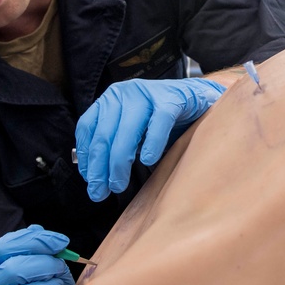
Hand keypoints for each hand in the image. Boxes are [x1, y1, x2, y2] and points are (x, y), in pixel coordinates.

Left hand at [75, 77, 224, 200]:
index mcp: (112, 99)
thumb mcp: (133, 129)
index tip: (90, 180)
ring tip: (119, 184)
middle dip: (100, 167)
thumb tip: (95, 175)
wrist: (198, 97)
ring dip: (119, 162)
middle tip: (100, 192)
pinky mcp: (172, 98)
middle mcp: (125, 93)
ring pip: (127, 131)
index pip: (88, 128)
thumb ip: (115, 143)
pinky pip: (159, 122)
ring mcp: (148, 93)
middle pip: (105, 134)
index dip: (86, 156)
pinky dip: (152, 143)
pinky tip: (148, 160)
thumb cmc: (163, 118)